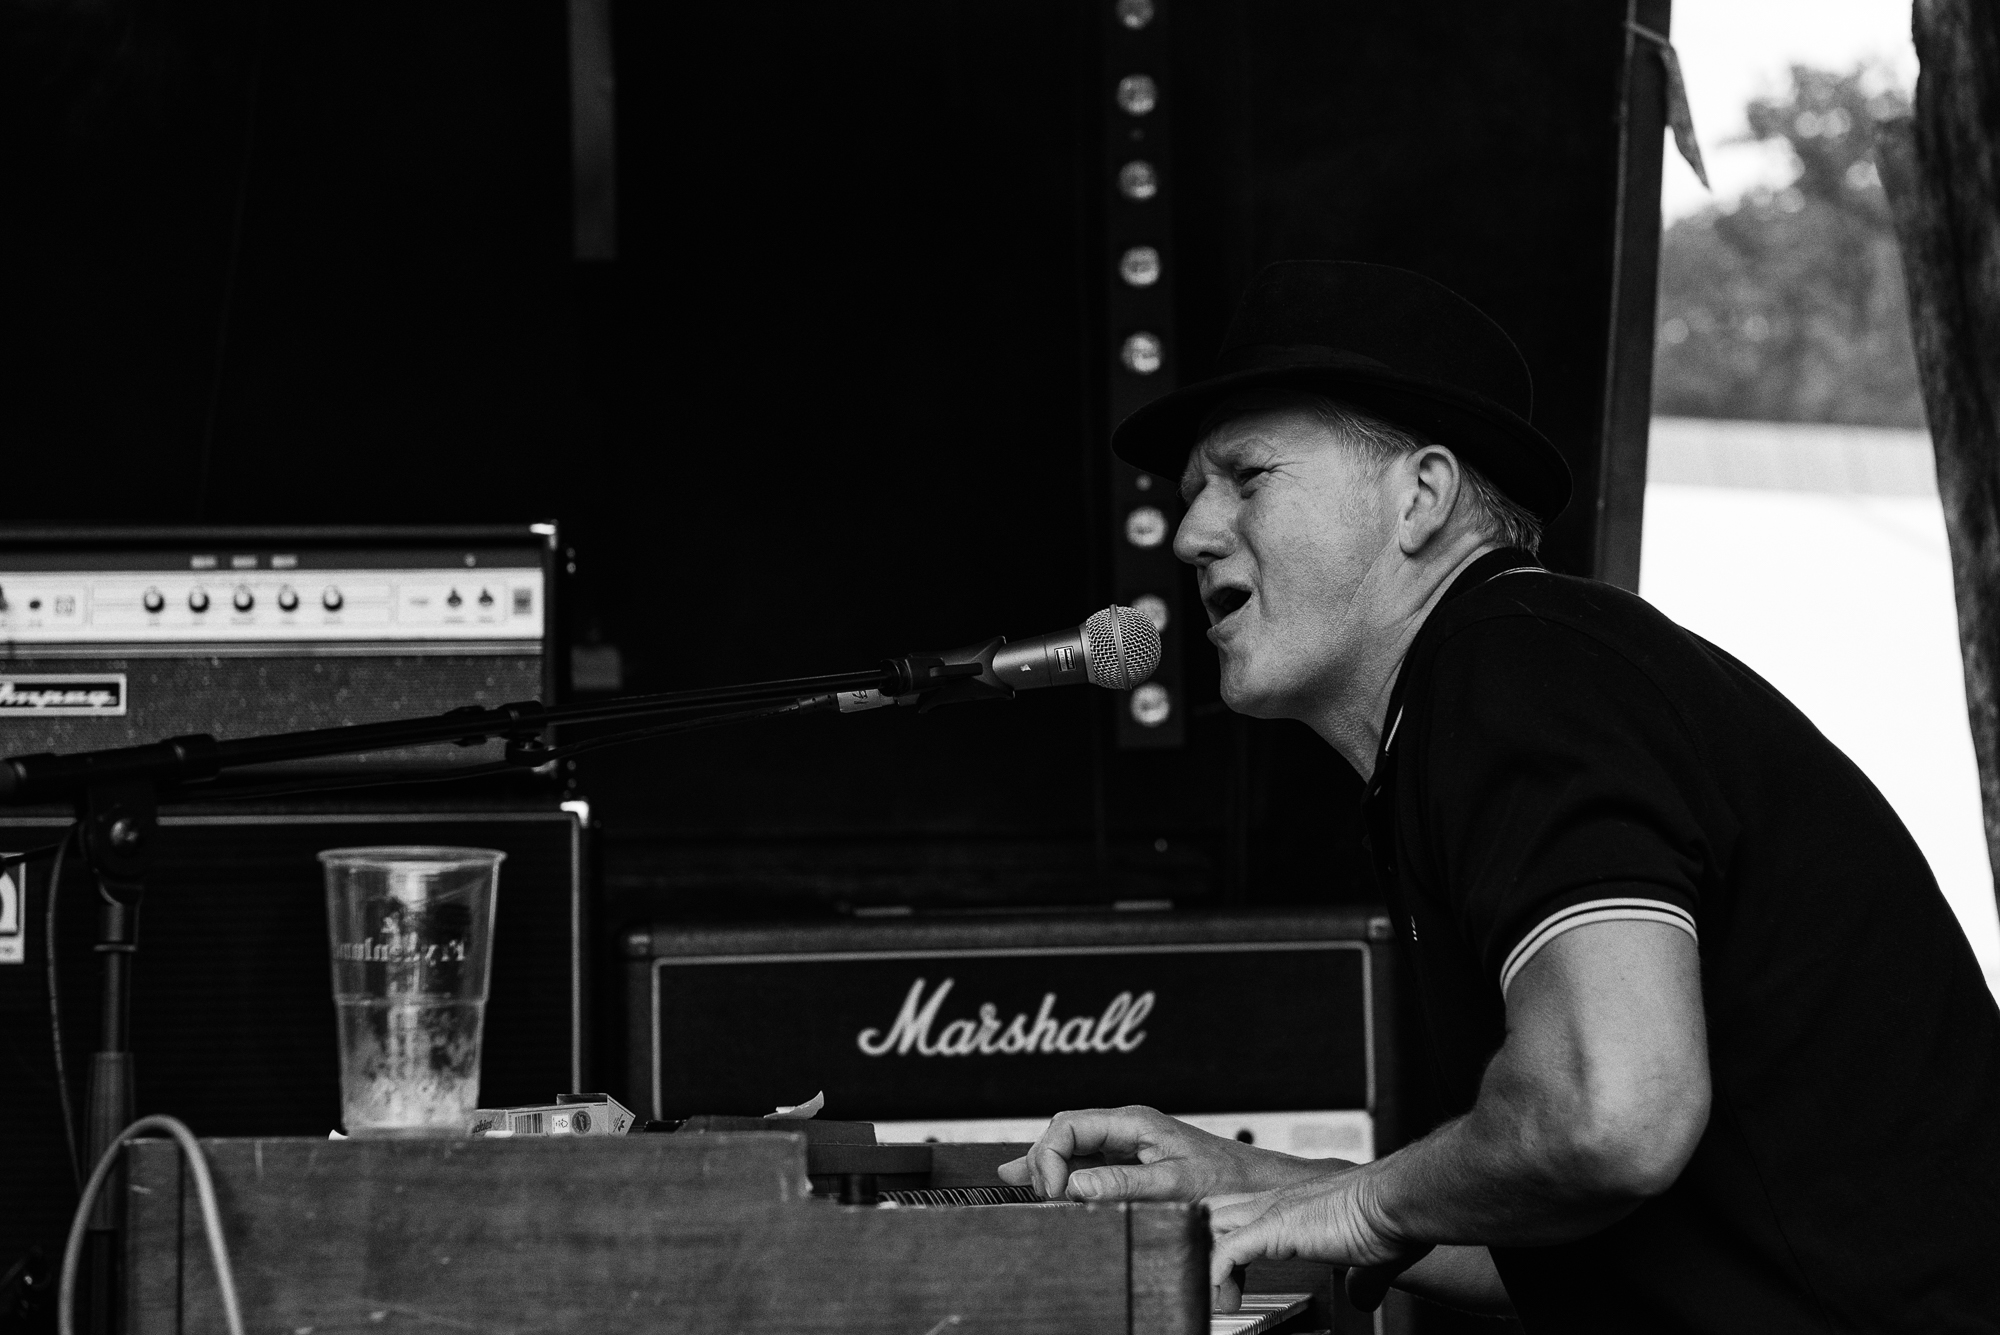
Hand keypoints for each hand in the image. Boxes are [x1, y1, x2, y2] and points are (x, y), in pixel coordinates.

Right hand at [996, 1106, 1333, 1201]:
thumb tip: (1075, 1185)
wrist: (1265, 1187)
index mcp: (1133, 1121)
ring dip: (1047, 1167)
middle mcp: (1128, 1127)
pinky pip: (1088, 1164)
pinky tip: (1044, 1187)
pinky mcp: (1136, 1163)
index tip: (1051, 1192)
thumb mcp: (1175, 1183)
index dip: (1048, 1156)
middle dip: (1039, 1160)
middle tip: (1031, 1196)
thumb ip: (1124, 1182)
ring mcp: (1130, 1145)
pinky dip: (1063, 1175)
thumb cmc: (1231, 1179)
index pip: (1067, 1125)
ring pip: (1073, 1148)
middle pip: (1064, 1134)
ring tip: (1017, 1185)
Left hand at [1205, 1166, 1416, 1294]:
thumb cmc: (1392, 1218)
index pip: (1240, 1215)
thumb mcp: (1369, 1257)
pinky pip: (1228, 1250)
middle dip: (1206, 1249)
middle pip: (1215, 1214)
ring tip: (1217, 1298)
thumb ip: (1359, 1278)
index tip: (1232, 1283)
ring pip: (1212, 1226)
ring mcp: (1272, 1212)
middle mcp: (1276, 1202)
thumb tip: (1361, 1297)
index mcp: (1293, 1206)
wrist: (1399, 1201)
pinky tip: (1221, 1295)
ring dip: (1207, 1262)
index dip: (1228, 1247)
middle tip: (1219, 1292)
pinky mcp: (1276, 1226)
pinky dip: (1216, 1273)